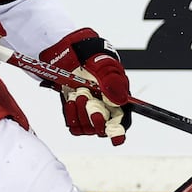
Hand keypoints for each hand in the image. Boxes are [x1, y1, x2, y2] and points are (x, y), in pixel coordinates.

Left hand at [40, 28, 131, 144]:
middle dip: (95, 117)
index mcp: (118, 98)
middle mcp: (104, 108)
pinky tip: (70, 100)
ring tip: (78, 94)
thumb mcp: (104, 65)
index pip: (122, 122)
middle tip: (86, 97)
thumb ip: (113, 82)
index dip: (119, 132)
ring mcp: (89, 111)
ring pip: (87, 128)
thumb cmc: (91, 55)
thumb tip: (121, 100)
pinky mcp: (75, 112)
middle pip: (103, 128)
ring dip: (81, 113)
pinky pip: (74, 125)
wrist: (69, 53)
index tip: (115, 138)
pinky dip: (71, 115)